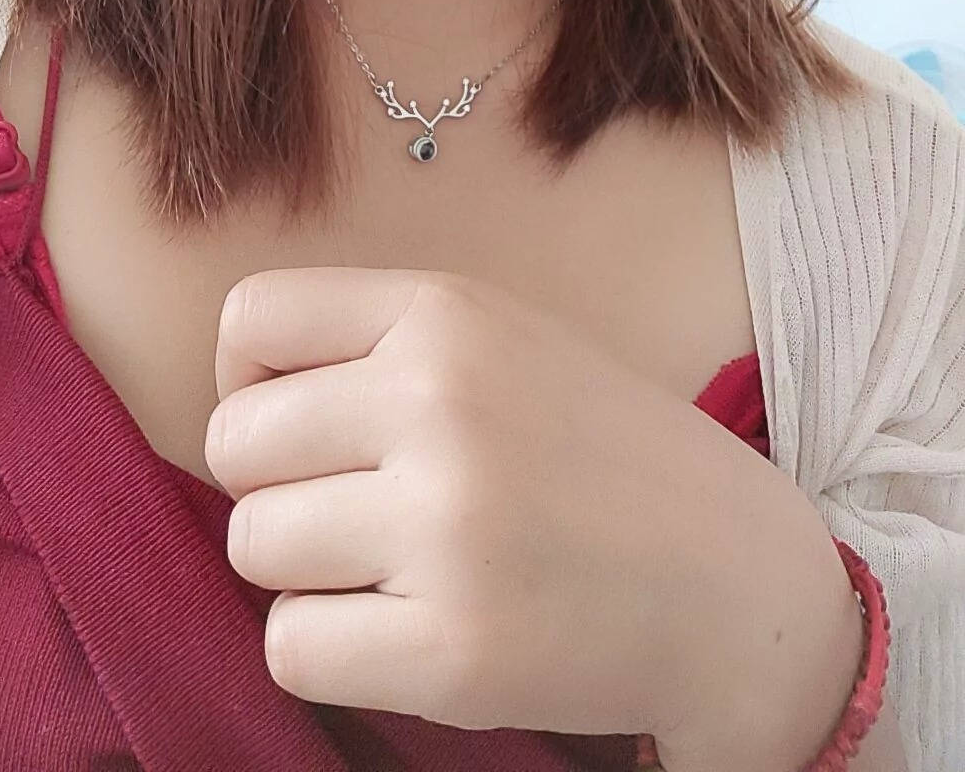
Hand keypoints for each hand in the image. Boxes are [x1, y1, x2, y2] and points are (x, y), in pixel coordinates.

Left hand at [203, 264, 785, 741]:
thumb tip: (234, 390)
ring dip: (305, 572)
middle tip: (356, 510)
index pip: (250, 320)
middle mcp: (437, 404)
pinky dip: (332, 650)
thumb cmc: (597, 454)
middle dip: (275, 487)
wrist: (733, 579)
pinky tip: (407, 631)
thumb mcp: (503, 341)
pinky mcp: (451, 650)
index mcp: (444, 315)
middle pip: (233, 445)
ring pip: (253, 547)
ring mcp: (445, 528)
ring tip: (393, 570)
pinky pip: (291, 647)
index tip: (302, 424)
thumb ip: (379, 345)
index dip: (250, 380)